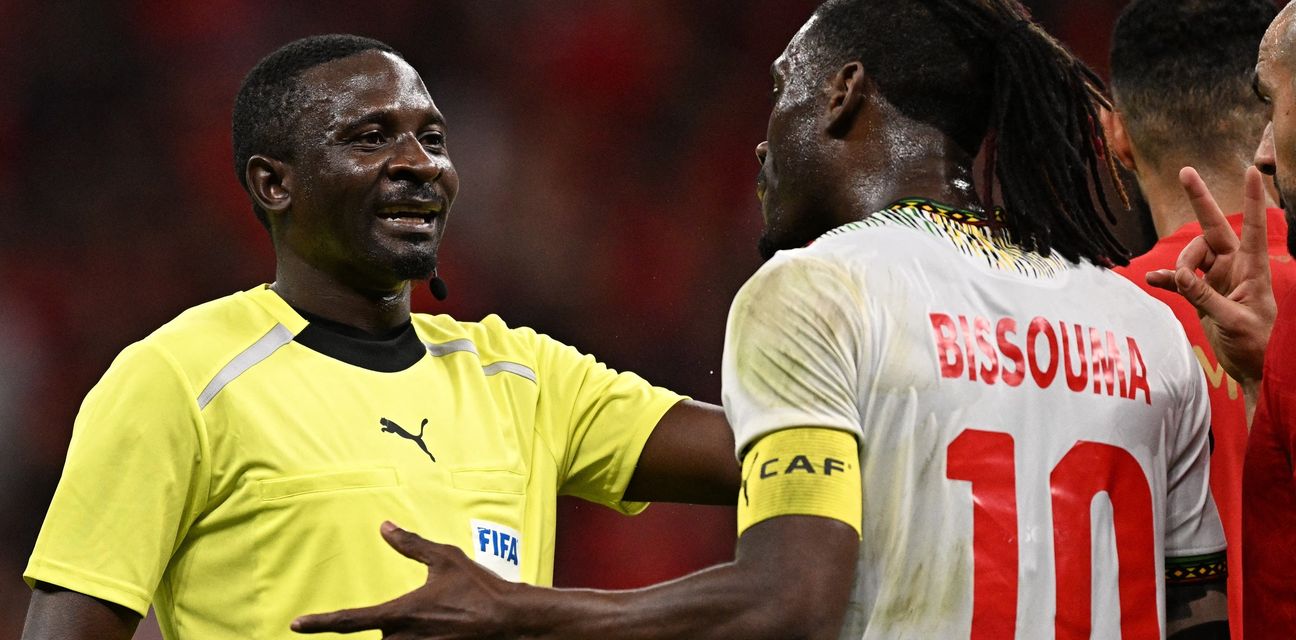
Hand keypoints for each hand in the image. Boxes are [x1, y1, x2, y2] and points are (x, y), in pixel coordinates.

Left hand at [292, 522, 518, 638]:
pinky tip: (436, 627)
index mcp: (401, 613)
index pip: (350, 621)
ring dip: (404, 632)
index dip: (320, 623)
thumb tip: (385, 527)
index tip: (297, 624)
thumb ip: (410, 545)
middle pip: (378, 635)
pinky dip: (416, 638)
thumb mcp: (445, 558)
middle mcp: (404, 638)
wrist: (509, 619)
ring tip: (437, 616)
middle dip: (391, 623)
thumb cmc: (478, 588)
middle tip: (427, 607)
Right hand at [1146, 166, 1275, 381]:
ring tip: (1177, 284)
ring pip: (1191, 256)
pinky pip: (1180, 280)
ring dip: (1178, 265)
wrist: (1254, 369)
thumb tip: (1177, 275)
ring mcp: (1218, 280)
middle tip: (1185, 172)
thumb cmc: (1257, 344)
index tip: (1250, 171)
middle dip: (1200, 201)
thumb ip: (1205, 297)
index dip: (1252, 199)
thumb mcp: (1234, 321)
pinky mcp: (1204, 295)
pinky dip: (1166, 279)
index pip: (1252, 227)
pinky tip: (1152, 281)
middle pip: (1213, 228)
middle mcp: (1235, 268)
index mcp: (1252, 269)